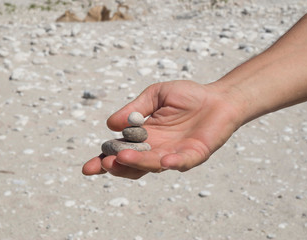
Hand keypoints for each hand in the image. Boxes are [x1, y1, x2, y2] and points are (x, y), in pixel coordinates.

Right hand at [82, 80, 242, 178]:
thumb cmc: (187, 96)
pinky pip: (183, 162)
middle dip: (118, 166)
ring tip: (122, 157)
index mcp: (146, 137)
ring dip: (139, 163)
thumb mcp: (155, 95)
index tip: (88, 167)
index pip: (121, 151)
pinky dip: (173, 163)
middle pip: (134, 165)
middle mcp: (158, 149)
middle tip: (105, 163)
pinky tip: (163, 161)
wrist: (218, 97)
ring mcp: (176, 154)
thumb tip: (110, 125)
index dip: (105, 160)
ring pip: (154, 165)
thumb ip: (134, 109)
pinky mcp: (196, 154)